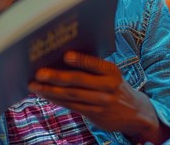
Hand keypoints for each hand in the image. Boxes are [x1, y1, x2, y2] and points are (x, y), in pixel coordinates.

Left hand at [28, 51, 169, 143]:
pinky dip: (55, 99)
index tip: (66, 55)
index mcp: (111, 71)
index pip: (95, 64)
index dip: (81, 60)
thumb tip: (61, 58)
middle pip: (78, 81)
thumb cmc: (114, 86)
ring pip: (71, 95)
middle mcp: (108, 87)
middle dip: (56, 77)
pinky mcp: (94, 114)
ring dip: (50, 90)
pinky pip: (71, 106)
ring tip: (34, 85)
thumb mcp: (110, 74)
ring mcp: (101, 102)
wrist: (135, 112)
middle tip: (39, 73)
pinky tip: (44, 94)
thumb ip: (91, 67)